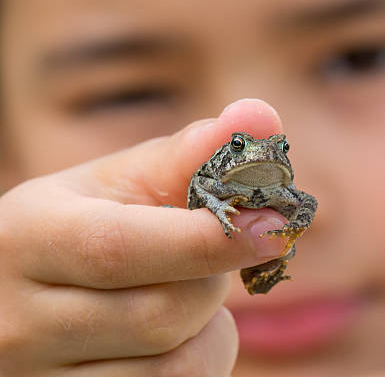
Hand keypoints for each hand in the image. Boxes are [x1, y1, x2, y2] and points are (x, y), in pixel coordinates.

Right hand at [0, 99, 288, 375]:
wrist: (22, 296)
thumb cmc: (81, 227)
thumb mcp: (115, 185)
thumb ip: (187, 154)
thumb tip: (261, 116)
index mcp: (27, 240)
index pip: (120, 249)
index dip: (208, 240)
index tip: (277, 226)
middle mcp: (19, 322)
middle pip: (160, 314)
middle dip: (212, 278)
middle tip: (210, 252)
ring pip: (174, 368)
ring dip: (209, 324)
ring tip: (184, 291)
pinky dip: (199, 359)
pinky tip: (176, 333)